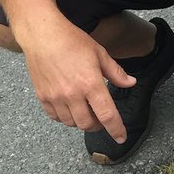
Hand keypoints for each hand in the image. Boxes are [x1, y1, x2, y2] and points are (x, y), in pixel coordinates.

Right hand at [17, 17, 134, 140]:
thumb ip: (116, 72)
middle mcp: (73, 94)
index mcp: (91, 84)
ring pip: (71, 123)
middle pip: (88, 124)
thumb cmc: (72, 41)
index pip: (107, 115)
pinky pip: (55, 117)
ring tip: (86, 112)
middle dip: (98, 126)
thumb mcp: (100, 53)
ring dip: (82, 122)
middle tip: (101, 119)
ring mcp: (56, 97)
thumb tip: (131, 83)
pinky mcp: (43, 97)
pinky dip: (65, 118)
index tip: (121, 137)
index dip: (116, 129)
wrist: (42, 35)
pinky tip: (70, 109)